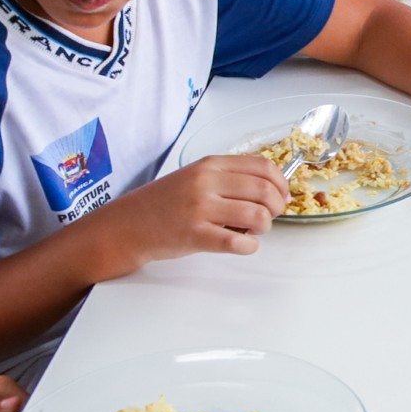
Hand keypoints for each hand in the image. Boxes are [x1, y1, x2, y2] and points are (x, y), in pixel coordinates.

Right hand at [104, 154, 288, 260]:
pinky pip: (237, 242)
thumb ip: (231, 179)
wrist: (128, 225)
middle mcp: (206, 182)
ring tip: (251, 230)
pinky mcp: (194, 235)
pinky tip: (242, 244)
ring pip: (256, 216)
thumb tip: (275, 191)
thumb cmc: (166, 203)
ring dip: (263, 227)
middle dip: (276, 207)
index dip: (281, 184)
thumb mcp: (197, 177)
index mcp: (210, 165)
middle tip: (268, 217)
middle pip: (264, 191)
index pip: (263, 167)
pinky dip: (249, 246)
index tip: (282, 196)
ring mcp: (200, 208)